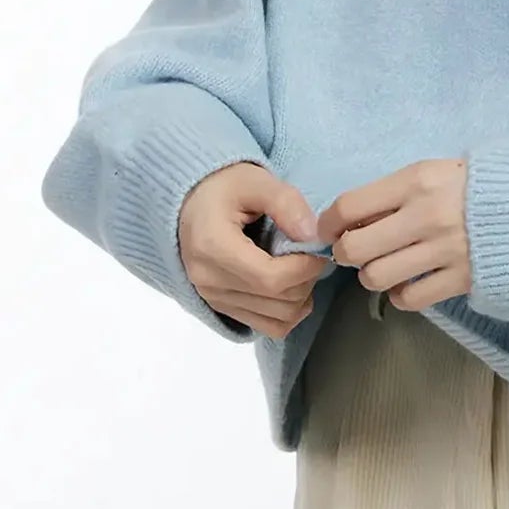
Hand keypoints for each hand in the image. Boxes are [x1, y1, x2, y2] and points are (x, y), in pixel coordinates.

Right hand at [177, 161, 324, 339]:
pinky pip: (266, 327)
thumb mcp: (256, 181)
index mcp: (213, 247)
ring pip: (277, 321)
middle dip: (307, 280)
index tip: (319, 249)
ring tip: (300, 268)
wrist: (190, 201)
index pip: (270, 278)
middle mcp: (209, 281)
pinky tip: (291, 287)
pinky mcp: (221, 307)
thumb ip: (286, 203)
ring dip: (301, 298)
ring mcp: (213, 298)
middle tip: (311, 254)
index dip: (305, 269)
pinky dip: (288, 313)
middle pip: (277, 302)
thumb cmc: (224, 186)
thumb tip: (313, 236)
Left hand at [316, 157, 470, 311]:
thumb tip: (348, 219)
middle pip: (355, 248)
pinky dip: (401, 295)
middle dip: (346, 253)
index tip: (328, 231)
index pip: (349, 207)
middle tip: (355, 251)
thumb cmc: (474, 185)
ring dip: (373, 275)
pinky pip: (410, 299)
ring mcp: (444, 250)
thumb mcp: (433, 172)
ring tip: (385, 266)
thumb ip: (394, 193)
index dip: (328, 223)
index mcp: (416, 181)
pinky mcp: (461, 279)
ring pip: (377, 277)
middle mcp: (426, 216)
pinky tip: (409, 282)